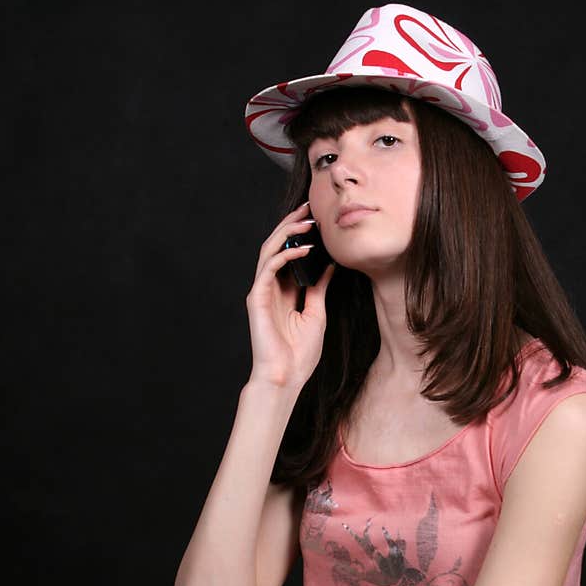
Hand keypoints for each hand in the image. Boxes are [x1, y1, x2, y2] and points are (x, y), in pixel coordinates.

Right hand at [245, 201, 335, 388]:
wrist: (285, 377)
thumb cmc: (299, 353)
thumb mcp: (316, 313)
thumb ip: (318, 288)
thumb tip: (329, 265)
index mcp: (283, 291)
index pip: (289, 254)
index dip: (300, 234)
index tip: (317, 219)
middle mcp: (270, 288)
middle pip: (277, 246)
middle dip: (292, 225)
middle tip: (309, 207)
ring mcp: (261, 292)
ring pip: (269, 251)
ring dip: (287, 233)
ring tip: (307, 220)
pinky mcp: (257, 298)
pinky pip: (268, 268)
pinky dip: (285, 254)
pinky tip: (303, 247)